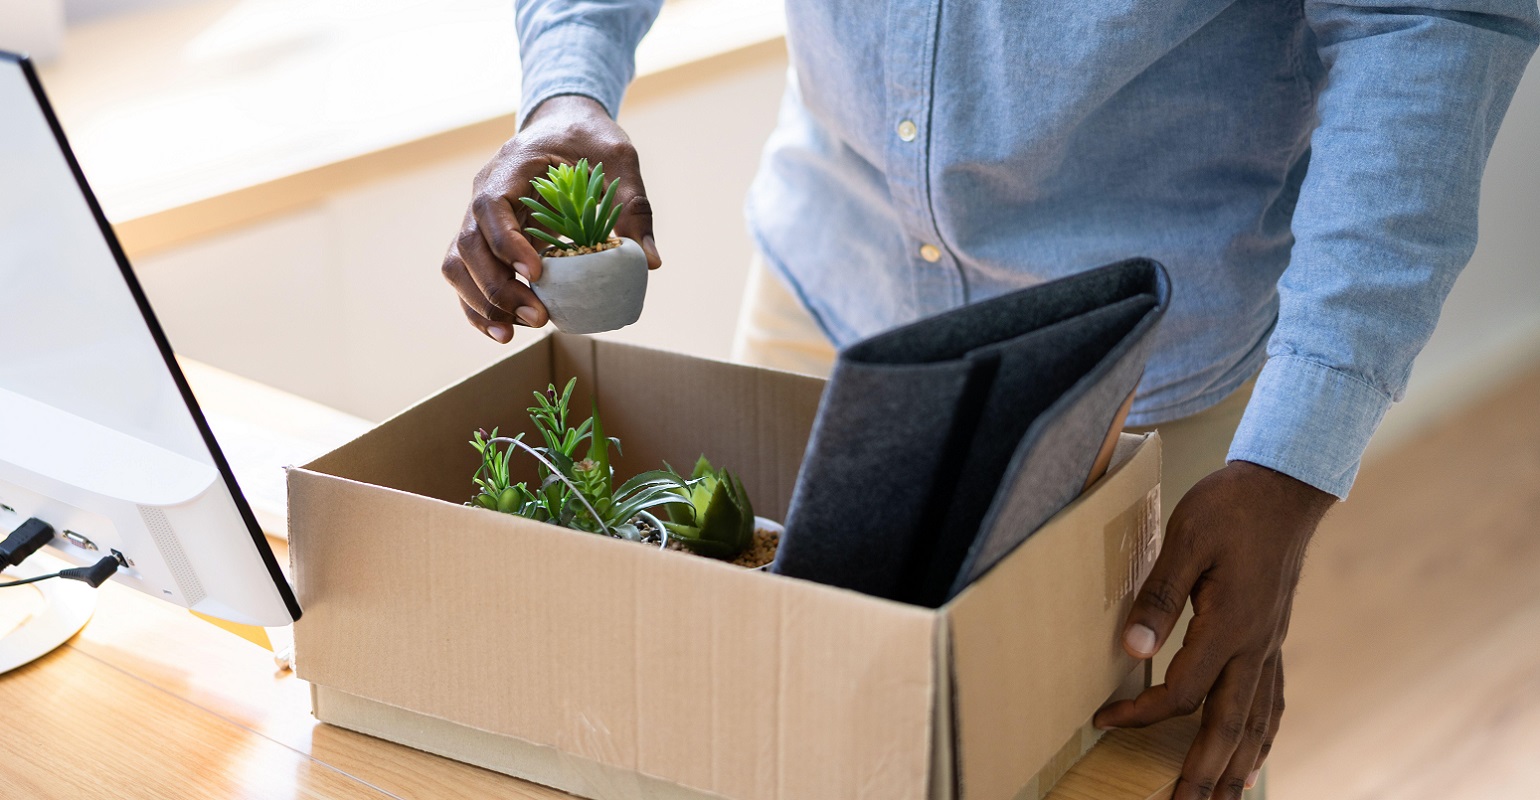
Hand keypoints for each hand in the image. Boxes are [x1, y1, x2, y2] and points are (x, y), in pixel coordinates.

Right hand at [442, 95, 660, 342]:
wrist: (565, 125)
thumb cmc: (590, 139)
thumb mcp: (619, 160)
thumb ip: (632, 206)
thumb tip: (650, 262)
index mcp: (512, 166)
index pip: (491, 205)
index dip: (508, 242)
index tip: (538, 273)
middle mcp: (484, 191)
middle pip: (469, 243)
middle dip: (498, 286)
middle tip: (538, 317)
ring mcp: (479, 217)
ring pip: (458, 263)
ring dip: (481, 302)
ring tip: (514, 332)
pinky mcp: (486, 240)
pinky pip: (467, 274)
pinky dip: (479, 305)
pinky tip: (504, 332)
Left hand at [1093, 461, 1333, 798]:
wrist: (1285, 487)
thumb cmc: (1230, 508)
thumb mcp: (1184, 541)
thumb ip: (1158, 598)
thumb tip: (1132, 647)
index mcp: (1230, 626)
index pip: (1182, 694)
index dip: (1141, 714)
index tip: (1104, 721)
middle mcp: (1255, 646)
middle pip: (1228, 728)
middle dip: (1205, 776)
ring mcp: (1270, 645)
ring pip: (1257, 722)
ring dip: (1240, 767)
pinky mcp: (1274, 636)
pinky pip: (1272, 700)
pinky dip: (1263, 734)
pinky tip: (1256, 753)